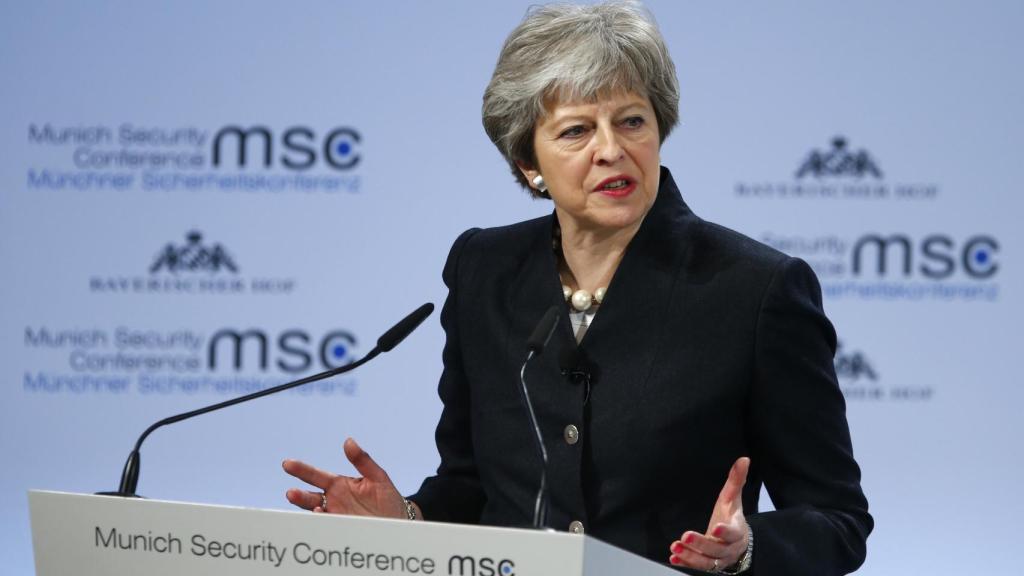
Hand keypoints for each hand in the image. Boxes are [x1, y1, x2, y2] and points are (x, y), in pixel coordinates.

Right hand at [283, 437, 407, 518]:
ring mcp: (337, 517)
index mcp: (340, 485)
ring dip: (311, 512)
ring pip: (317, 514)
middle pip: (311, 497)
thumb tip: (349, 441)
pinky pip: (330, 528)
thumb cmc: (388, 499)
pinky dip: (324, 525)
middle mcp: (335, 501)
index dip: (301, 470)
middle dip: (300, 496)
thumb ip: (363, 460)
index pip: (317, 476)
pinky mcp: (344, 530)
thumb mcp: (378, 477)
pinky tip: (326, 519)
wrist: (400, 522)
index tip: (287, 464)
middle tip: (291, 493)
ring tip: (313, 508)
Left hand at [669, 457, 749, 571]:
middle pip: (716, 549)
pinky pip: (697, 568)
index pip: (733, 532)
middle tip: (685, 536)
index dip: (726, 531)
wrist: (737, 544)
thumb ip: (736, 480)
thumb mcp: (733, 499)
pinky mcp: (708, 566)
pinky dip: (685, 564)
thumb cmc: (732, 517)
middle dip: (701, 544)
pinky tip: (673, 558)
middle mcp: (728, 548)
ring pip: (706, 562)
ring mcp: (718, 559)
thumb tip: (744, 459)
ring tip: (676, 548)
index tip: (716, 527)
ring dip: (691, 556)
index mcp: (737, 530)